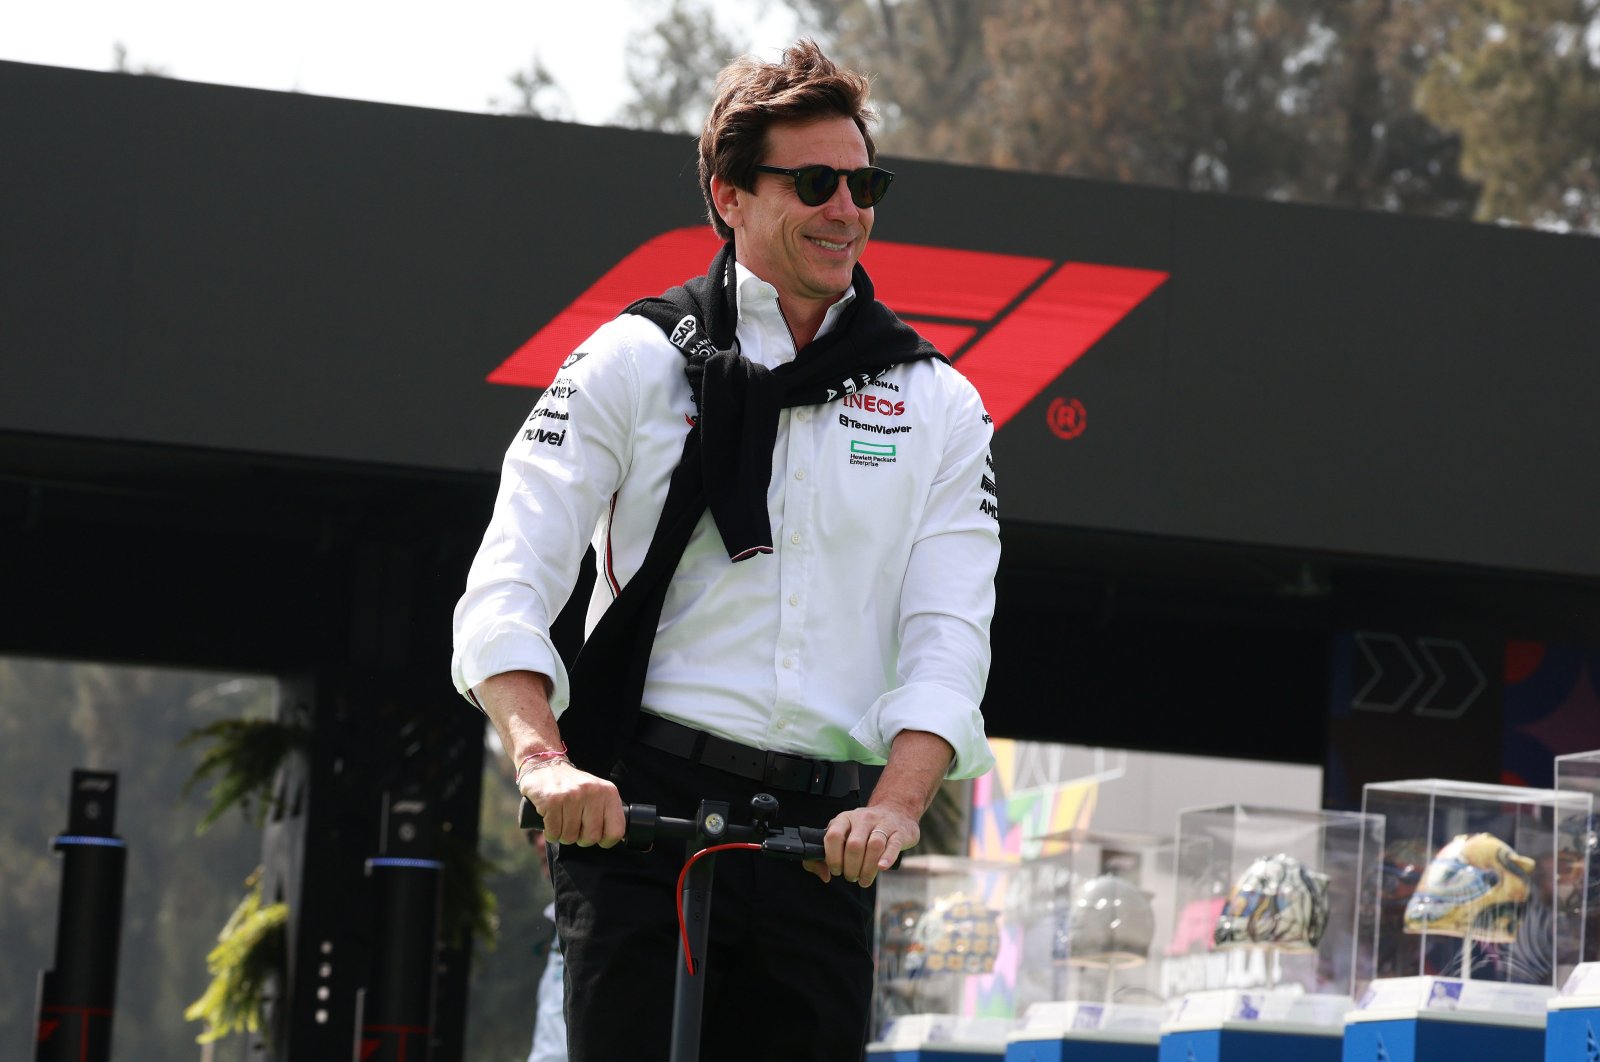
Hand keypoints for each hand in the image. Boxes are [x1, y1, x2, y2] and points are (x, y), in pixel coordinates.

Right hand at [519, 759, 625, 847]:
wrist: (545, 765)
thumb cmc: (573, 786)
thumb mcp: (598, 793)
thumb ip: (608, 812)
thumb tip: (617, 839)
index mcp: (608, 792)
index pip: (616, 831)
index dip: (605, 841)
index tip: (597, 836)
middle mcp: (592, 792)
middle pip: (591, 837)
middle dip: (580, 838)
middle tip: (574, 826)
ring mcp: (572, 795)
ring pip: (570, 837)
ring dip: (563, 834)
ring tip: (562, 820)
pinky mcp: (552, 800)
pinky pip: (554, 832)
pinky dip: (551, 832)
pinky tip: (551, 820)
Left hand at [805, 805, 919, 887]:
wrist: (896, 812)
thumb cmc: (865, 829)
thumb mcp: (845, 833)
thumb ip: (828, 853)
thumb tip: (824, 875)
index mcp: (845, 818)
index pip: (834, 836)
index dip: (832, 857)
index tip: (836, 870)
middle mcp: (863, 818)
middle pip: (854, 845)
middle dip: (851, 868)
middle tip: (852, 877)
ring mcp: (883, 824)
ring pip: (874, 846)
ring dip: (867, 869)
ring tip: (864, 880)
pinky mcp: (899, 832)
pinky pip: (893, 845)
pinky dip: (887, 858)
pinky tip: (881, 868)